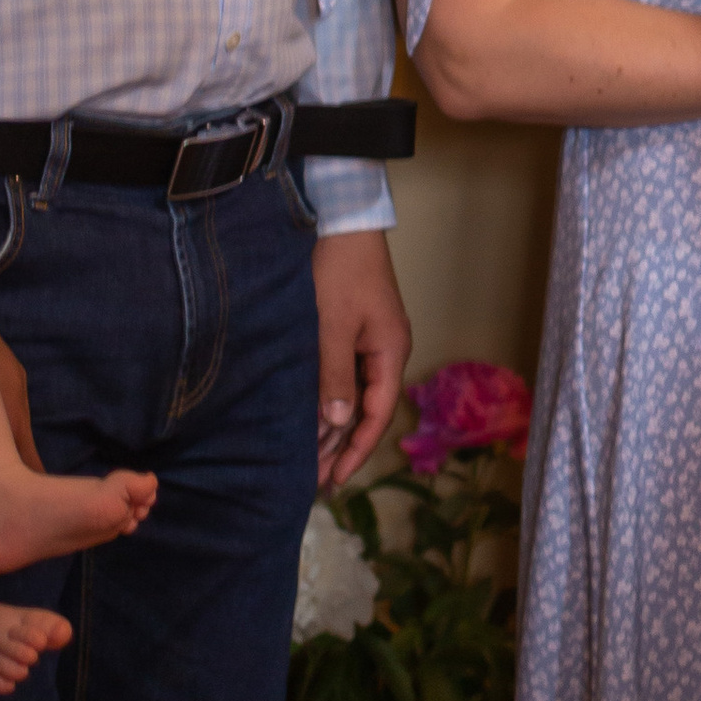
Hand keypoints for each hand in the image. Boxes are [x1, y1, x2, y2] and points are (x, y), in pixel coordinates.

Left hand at [313, 229, 410, 487]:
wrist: (343, 221)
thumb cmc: (339, 270)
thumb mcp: (334, 326)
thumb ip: (335, 375)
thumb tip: (338, 423)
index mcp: (391, 351)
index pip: (377, 413)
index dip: (357, 449)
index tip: (336, 479)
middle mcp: (385, 350)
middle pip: (367, 408)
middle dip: (342, 445)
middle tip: (315, 480)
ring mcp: (370, 339)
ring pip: (354, 393)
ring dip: (333, 424)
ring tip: (309, 457)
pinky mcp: (352, 329)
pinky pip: (343, 375)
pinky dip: (328, 398)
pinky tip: (309, 414)